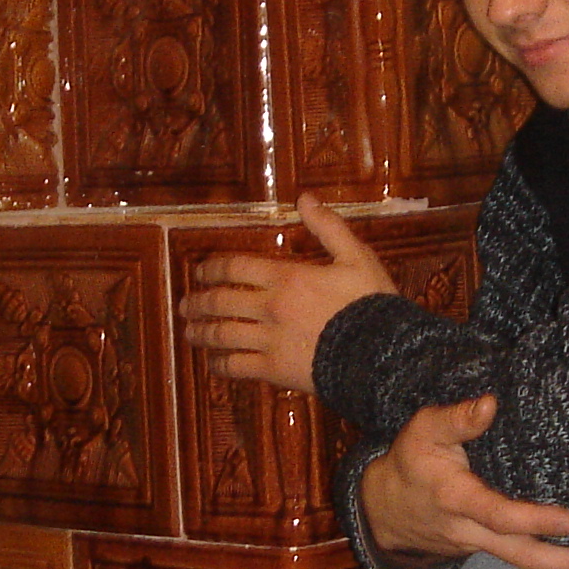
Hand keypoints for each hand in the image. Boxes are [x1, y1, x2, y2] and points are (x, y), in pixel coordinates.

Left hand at [179, 193, 397, 394]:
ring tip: (189, 332)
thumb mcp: (356, 256)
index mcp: (286, 277)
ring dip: (200, 333)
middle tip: (185, 305)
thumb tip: (304, 198)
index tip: (199, 272)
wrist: (383, 355)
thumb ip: (328, 227)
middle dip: (197, 302)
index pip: (235, 268)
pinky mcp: (274, 371)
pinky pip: (236, 367)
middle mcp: (270, 307)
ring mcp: (269, 341)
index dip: (211, 269)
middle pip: (220, 301)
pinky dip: (219, 364)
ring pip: (222, 335)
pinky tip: (213, 363)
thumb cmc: (372, 304)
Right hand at [362, 394, 568, 568]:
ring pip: (524, 560)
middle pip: (521, 555)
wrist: (384, 509)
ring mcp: (479, 545)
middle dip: (566, 563)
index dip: (536, 520)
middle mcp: (470, 530)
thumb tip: (491, 403)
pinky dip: (553, 555)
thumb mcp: (424, 430)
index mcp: (456, 499)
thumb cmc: (411, 461)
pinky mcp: (486, 548)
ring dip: (568, 565)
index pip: (499, 515)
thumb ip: (458, 418)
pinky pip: (521, 554)